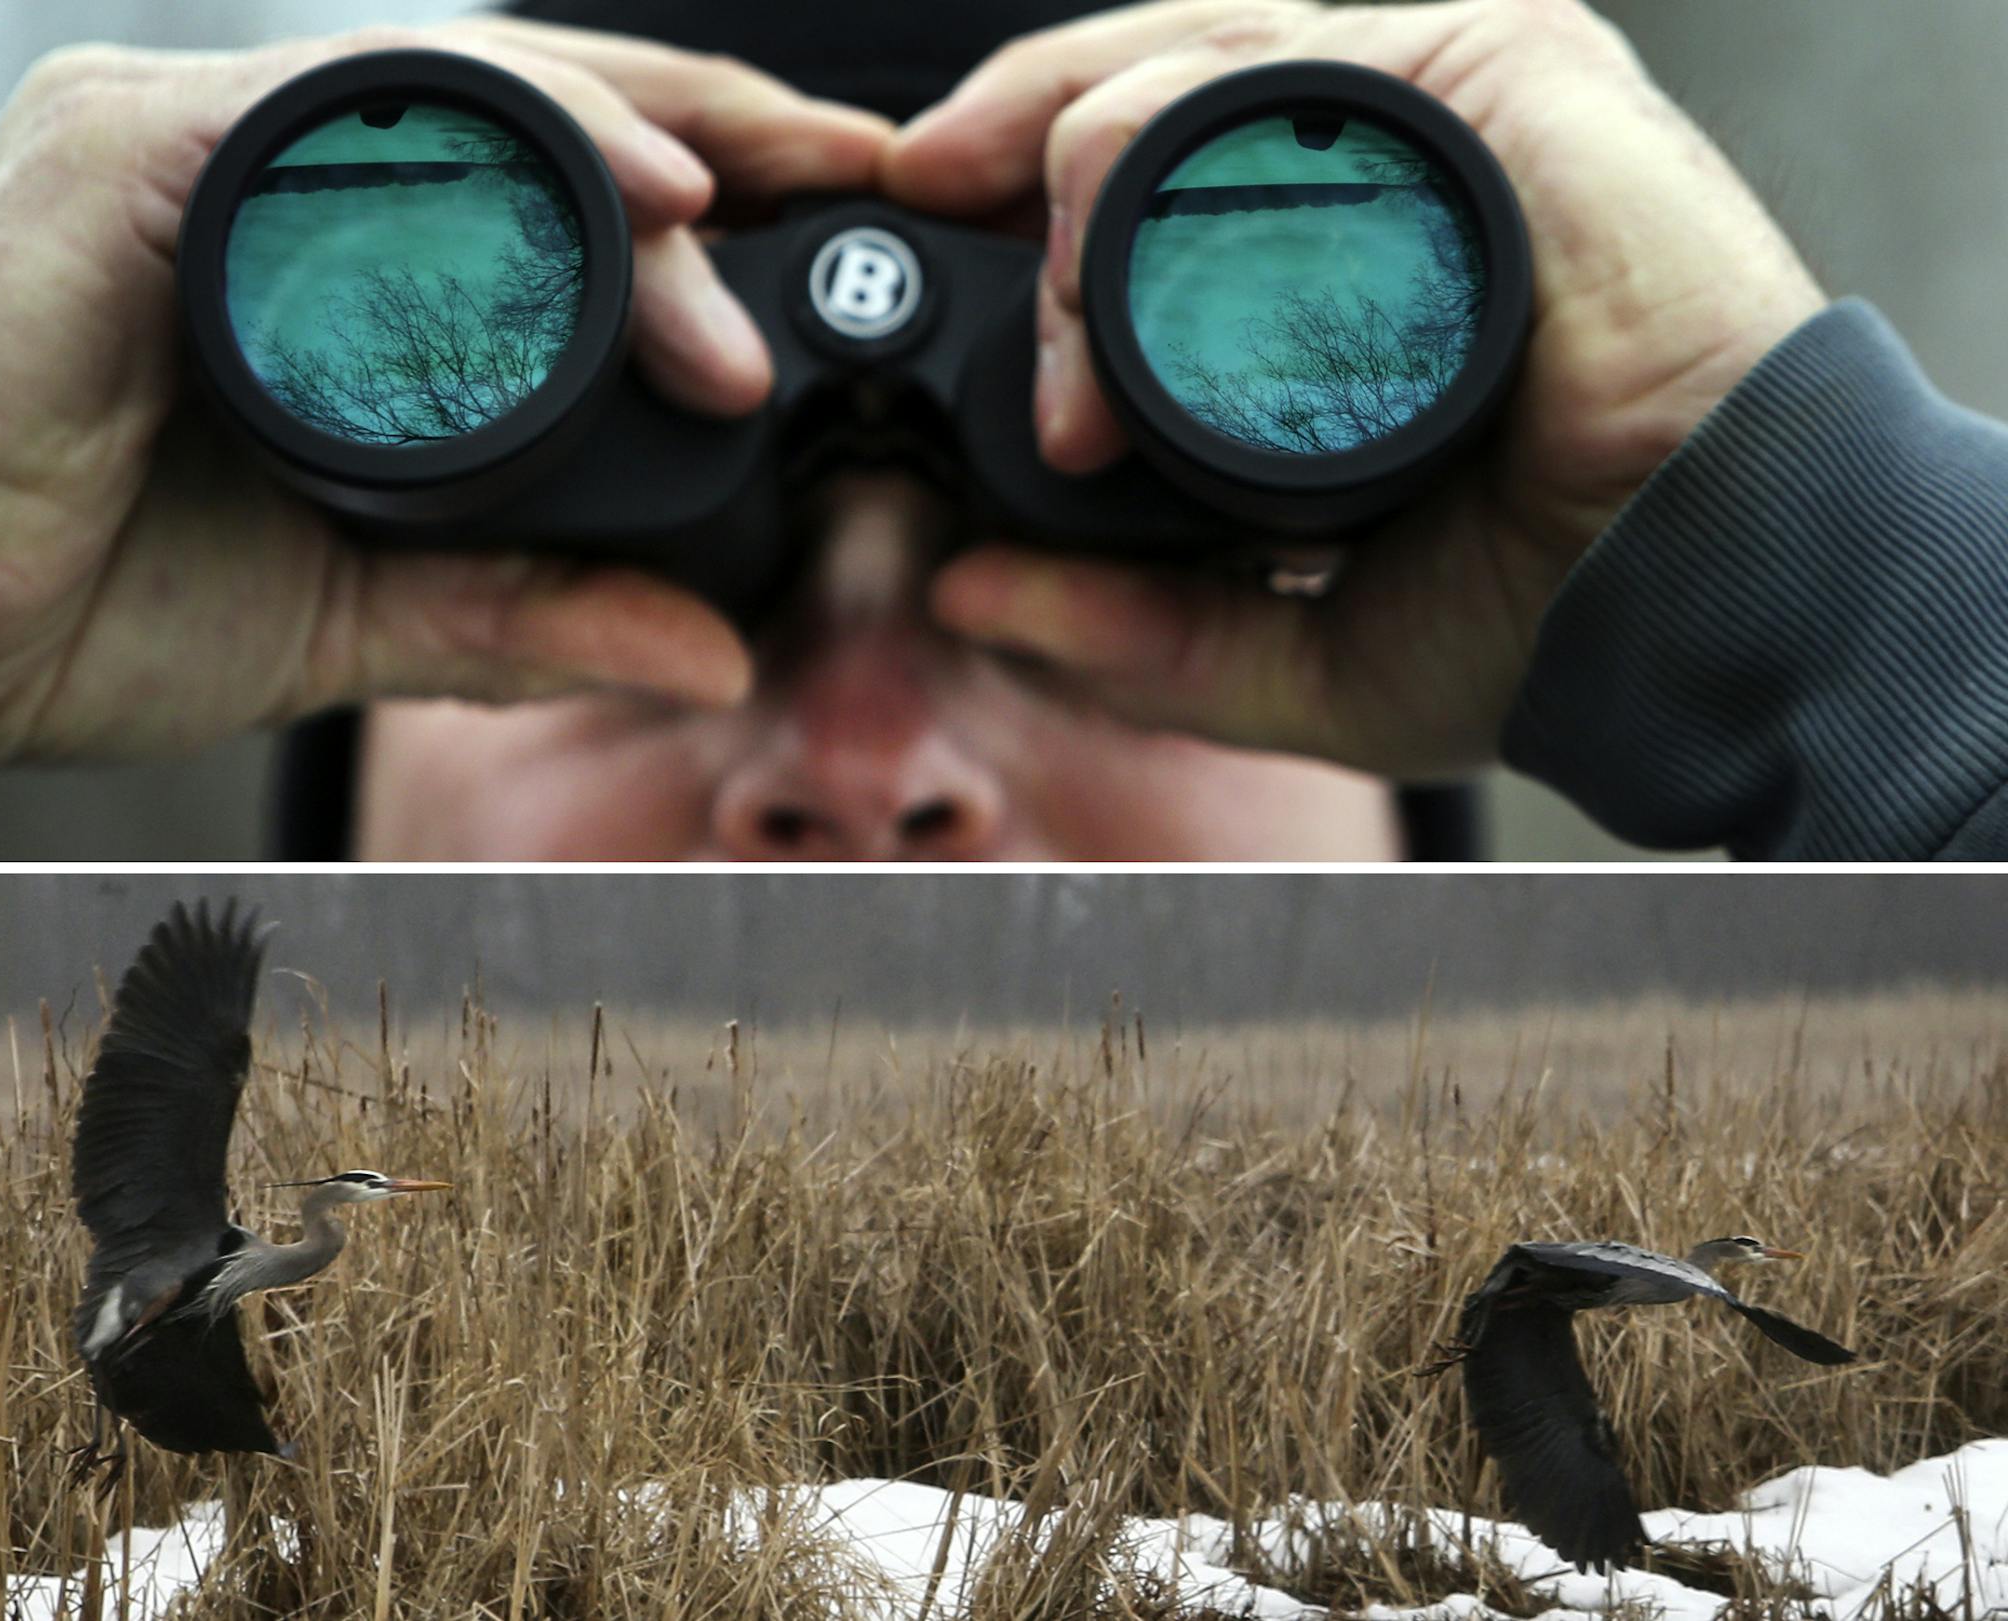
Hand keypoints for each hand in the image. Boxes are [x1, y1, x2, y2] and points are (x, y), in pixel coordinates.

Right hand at [0, 19, 889, 780]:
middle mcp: (261, 168)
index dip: (694, 182)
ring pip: (445, 89)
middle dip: (697, 133)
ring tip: (730, 203)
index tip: (830, 214)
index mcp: (322, 250)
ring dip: (607, 144)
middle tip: (839, 180)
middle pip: (523, 106)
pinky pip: (330, 120)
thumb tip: (704, 646)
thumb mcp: (364, 608)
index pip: (541, 178)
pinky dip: (476, 149)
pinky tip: (598, 190)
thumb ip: (529, 617)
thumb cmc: (88, 595)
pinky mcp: (122, 161)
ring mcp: (185, 142)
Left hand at [884, 0, 1824, 777]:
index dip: (1029, 188)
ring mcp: (1443, 100)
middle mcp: (1387, 160)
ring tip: (1038, 296)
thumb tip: (969, 588)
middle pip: (1153, 84)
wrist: (1690, 607)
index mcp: (1342, 252)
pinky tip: (1108, 231)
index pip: (1154, 166)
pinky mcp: (1500, 72)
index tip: (922, 223)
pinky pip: (1292, 67)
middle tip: (921, 206)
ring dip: (1080, 170)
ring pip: (1200, 63)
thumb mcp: (1285, 641)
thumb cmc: (1533, 610)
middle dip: (1015, 138)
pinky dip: (1174, 139)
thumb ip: (1130, 627)